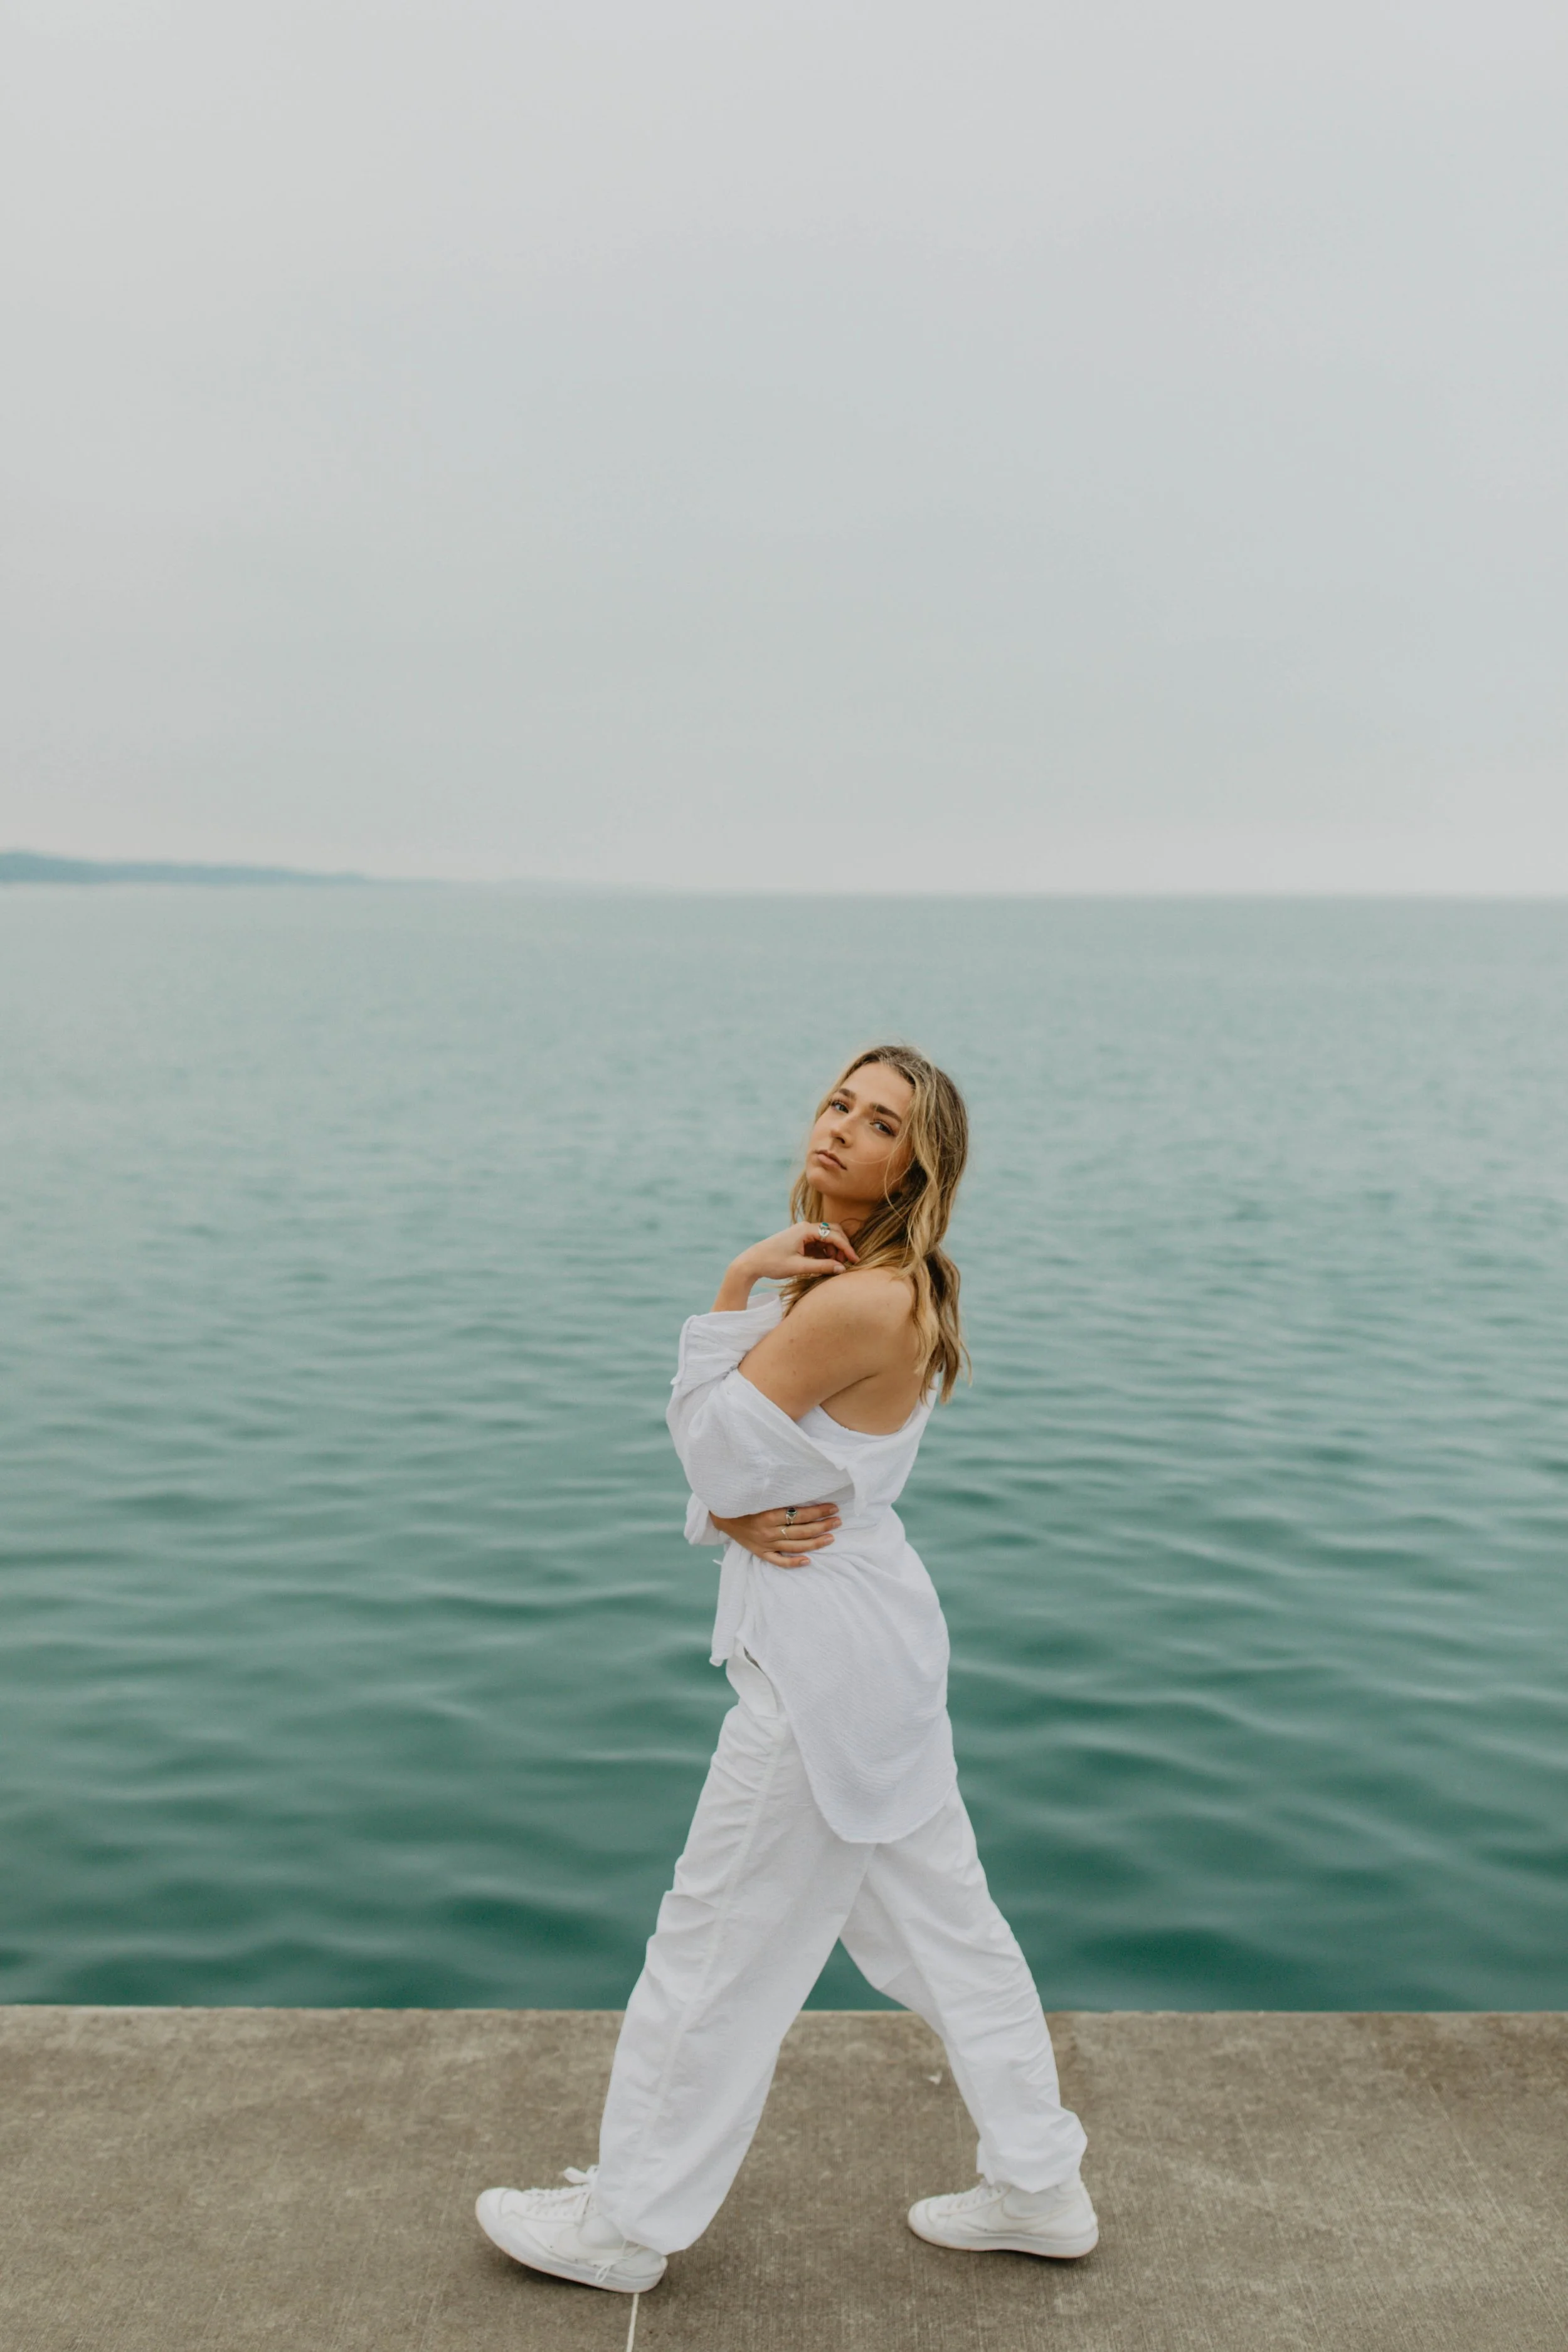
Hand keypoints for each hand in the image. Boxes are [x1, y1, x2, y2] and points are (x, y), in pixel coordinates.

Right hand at [710, 1501, 840, 1567]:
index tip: (833, 1507)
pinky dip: (794, 1563)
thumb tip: (805, 1493)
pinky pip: (779, 1561)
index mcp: (768, 1515)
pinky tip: (808, 1561)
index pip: (800, 1514)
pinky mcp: (761, 1553)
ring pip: (796, 1546)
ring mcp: (765, 1544)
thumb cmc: (744, 1502)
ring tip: (831, 1537)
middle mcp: (768, 1531)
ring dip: (816, 1542)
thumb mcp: (760, 1496)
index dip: (819, 1511)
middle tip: (838, 1521)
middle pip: (802, 1531)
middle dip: (822, 1525)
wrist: (722, 1515)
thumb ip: (780, 1497)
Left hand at [713, 1222, 857, 1307]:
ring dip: (834, 1251)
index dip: (847, 1248)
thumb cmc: (773, 1263)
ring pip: (827, 1238)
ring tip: (835, 1266)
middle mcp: (805, 1228)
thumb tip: (842, 1269)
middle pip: (833, 1232)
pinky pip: (819, 1244)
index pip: (834, 1236)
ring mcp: (803, 1233)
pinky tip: (826, 1264)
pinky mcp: (800, 1240)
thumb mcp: (799, 1267)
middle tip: (847, 1263)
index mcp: (805, 1230)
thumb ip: (822, 1267)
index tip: (855, 1261)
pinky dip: (825, 1253)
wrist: (752, 1262)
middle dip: (842, 1247)